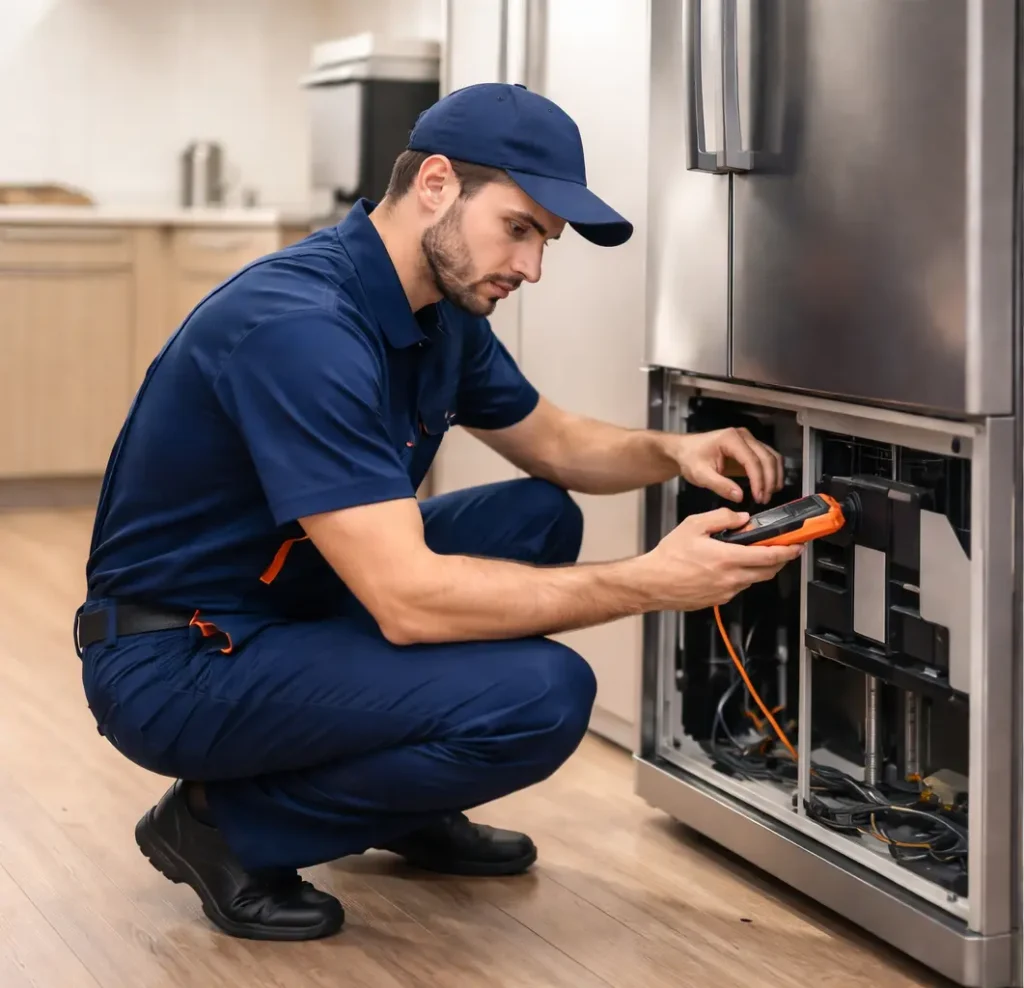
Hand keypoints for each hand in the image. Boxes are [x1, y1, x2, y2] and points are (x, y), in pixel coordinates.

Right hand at [642, 507, 801, 610]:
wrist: (652, 583)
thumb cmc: (669, 557)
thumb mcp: (694, 525)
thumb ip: (722, 517)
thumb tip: (741, 518)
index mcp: (727, 558)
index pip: (769, 556)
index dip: (788, 551)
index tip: (797, 545)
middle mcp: (731, 578)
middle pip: (769, 571)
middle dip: (781, 560)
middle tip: (783, 549)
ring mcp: (726, 591)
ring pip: (755, 580)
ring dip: (761, 567)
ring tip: (755, 554)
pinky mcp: (719, 599)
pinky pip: (739, 587)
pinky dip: (743, 576)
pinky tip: (732, 566)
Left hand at [670, 427, 784, 503]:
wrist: (685, 450)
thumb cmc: (690, 459)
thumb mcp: (700, 475)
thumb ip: (720, 485)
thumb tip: (740, 496)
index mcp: (731, 439)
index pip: (752, 460)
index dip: (758, 480)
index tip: (759, 497)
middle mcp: (744, 436)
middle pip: (767, 457)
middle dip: (769, 480)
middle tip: (764, 500)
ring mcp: (749, 440)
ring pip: (772, 457)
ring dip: (774, 476)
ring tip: (768, 495)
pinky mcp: (751, 448)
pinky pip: (767, 459)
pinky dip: (771, 472)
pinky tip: (768, 487)